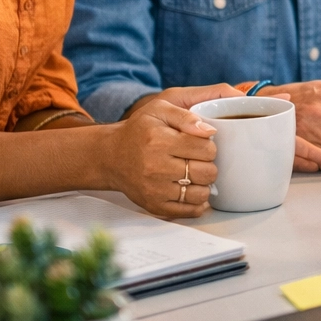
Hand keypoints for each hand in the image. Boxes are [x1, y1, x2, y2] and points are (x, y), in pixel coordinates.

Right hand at [102, 90, 223, 218]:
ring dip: (203, 184)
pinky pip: (189, 211)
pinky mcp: (154, 206)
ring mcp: (155, 190)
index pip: (206, 149)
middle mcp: (156, 168)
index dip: (210, 145)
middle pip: (207, 173)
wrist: (110, 156)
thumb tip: (210, 131)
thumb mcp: (159, 110)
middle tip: (198, 159)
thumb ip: (186, 116)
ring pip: (201, 194)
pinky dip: (196, 202)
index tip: (201, 144)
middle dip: (209, 164)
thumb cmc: (138, 131)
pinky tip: (191, 189)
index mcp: (160, 141)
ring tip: (194, 174)